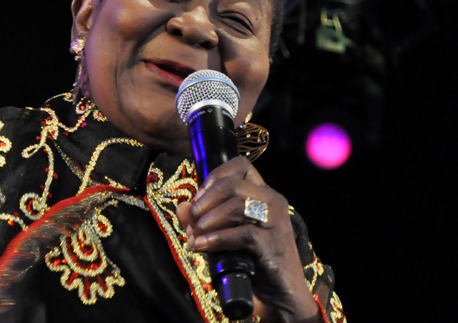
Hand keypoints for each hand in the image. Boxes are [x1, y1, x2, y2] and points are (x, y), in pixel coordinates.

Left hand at [176, 156, 319, 321]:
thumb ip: (202, 221)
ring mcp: (276, 222)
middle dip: (205, 199)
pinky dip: (217, 239)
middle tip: (192, 218)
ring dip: (209, 218)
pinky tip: (202, 246)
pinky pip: (242, 233)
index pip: (241, 166)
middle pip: (233, 184)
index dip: (214, 176)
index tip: (198, 196)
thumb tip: (182, 207)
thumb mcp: (223, 238)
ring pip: (237, 204)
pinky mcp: (273, 245)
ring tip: (195, 234)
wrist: (282, 298)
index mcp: (264, 195)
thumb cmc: (253, 264)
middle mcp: (273, 202)